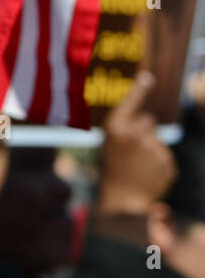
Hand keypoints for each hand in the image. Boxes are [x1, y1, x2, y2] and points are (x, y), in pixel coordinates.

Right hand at [99, 71, 174, 215]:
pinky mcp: (166, 160)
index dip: (140, 89)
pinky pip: (164, 152)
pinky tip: (147, 171)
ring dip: (150, 146)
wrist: (123, 199)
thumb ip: (125, 127)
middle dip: (143, 129)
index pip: (132, 102)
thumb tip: (146, 116)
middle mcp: (134, 134)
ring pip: (157, 137)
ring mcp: (152, 147)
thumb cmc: (112, 169)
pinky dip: (158, 160)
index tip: (148, 78)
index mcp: (116, 128)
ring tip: (138, 163)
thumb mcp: (110, 144)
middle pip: (148, 120)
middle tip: (130, 148)